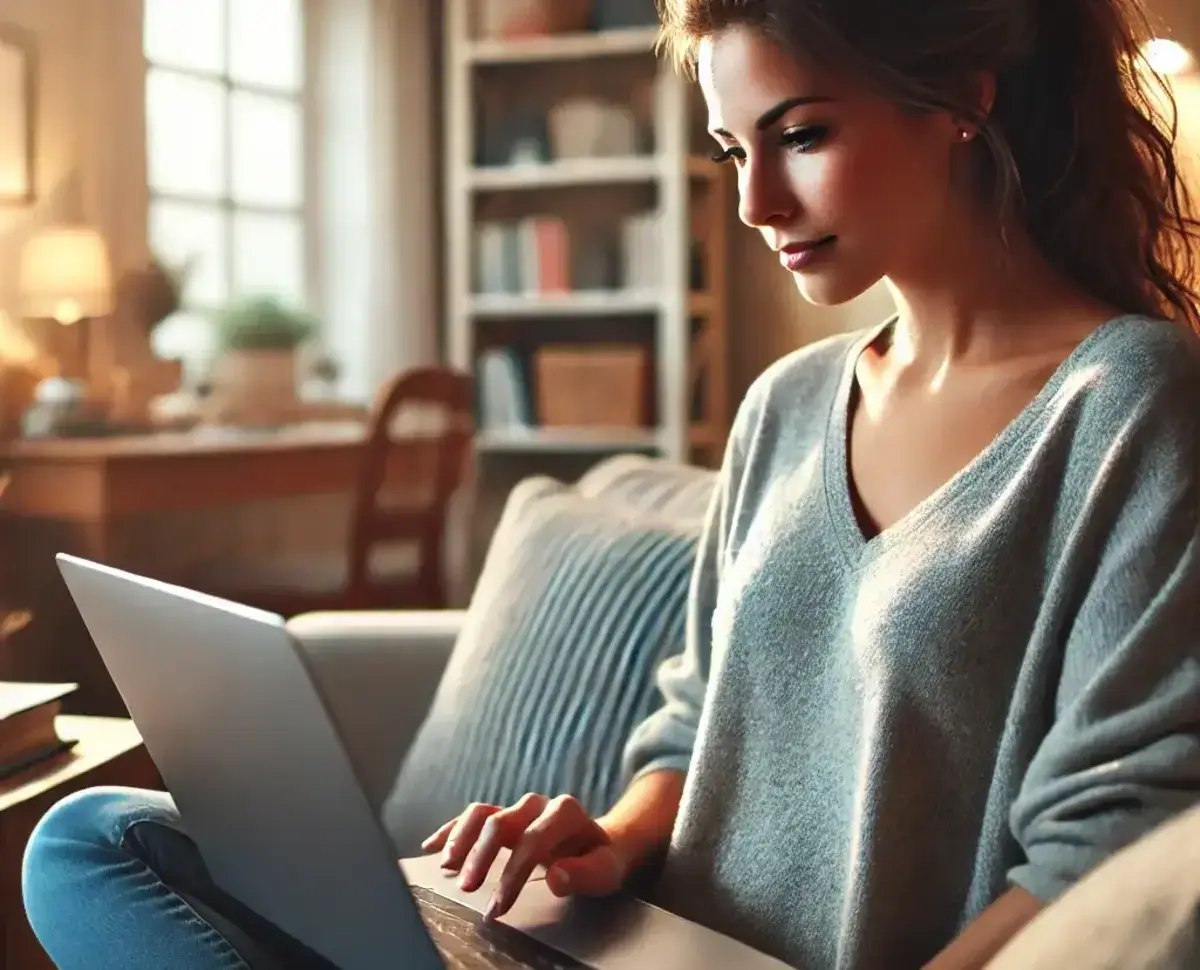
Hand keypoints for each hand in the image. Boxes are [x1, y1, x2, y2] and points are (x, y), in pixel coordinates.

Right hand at [422, 793, 629, 920]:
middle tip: (466, 888)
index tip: (498, 905)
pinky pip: (473, 816)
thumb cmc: (600, 859)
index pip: (532, 839)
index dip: (513, 872)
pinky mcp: (504, 816)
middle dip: (481, 856)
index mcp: (565, 812)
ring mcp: (518, 808)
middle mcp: (538, 804)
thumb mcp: (605, 870)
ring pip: (482, 814)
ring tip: (445, 867)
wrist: (599, 842)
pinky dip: (451, 830)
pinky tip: (431, 847)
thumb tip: (556, 876)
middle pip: (501, 823)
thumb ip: (585, 873)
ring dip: (461, 839)